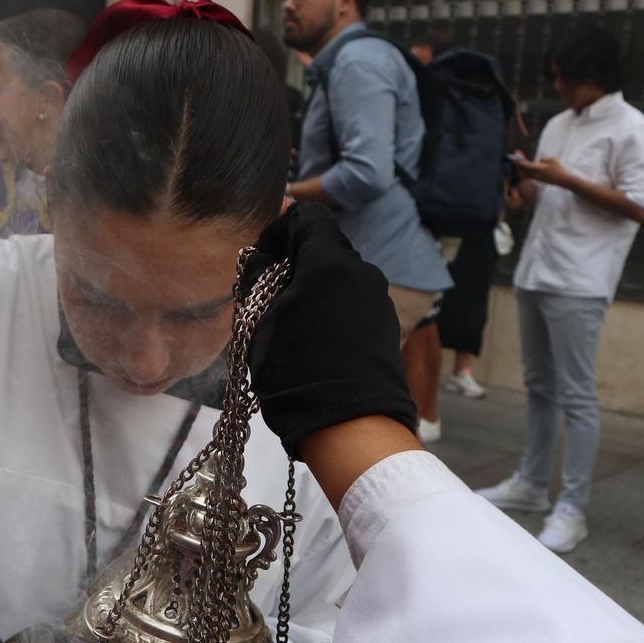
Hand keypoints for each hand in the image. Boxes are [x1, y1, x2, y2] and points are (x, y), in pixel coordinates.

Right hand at [243, 203, 417, 456]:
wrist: (349, 425)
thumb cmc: (294, 369)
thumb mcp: (258, 322)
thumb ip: (257, 279)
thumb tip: (262, 260)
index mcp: (330, 262)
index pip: (308, 217)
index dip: (279, 230)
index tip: (261, 261)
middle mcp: (362, 272)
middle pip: (324, 249)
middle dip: (293, 265)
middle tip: (268, 298)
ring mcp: (379, 301)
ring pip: (340, 279)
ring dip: (313, 290)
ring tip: (290, 327)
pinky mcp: (386, 328)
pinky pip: (353, 304)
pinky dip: (331, 311)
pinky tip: (316, 346)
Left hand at [512, 153, 567, 186]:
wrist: (562, 180)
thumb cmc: (558, 169)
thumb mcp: (552, 160)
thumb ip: (543, 159)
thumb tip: (538, 162)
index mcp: (538, 169)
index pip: (525, 165)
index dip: (519, 159)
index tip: (516, 153)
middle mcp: (535, 175)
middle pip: (522, 169)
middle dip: (517, 162)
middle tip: (515, 156)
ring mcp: (536, 178)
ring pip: (524, 173)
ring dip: (519, 167)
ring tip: (517, 160)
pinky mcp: (537, 180)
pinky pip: (527, 175)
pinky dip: (523, 171)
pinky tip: (522, 168)